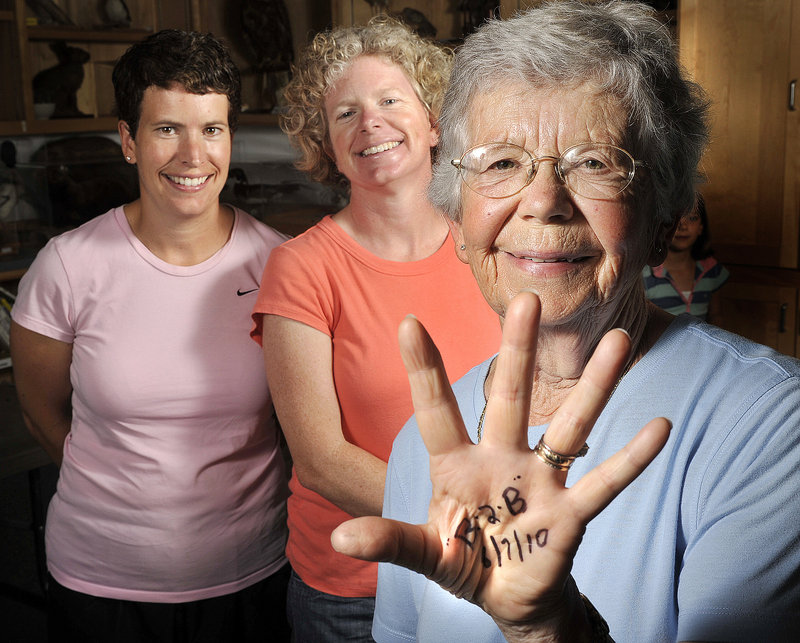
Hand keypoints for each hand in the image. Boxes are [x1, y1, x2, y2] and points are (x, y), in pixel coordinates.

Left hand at [332, 292, 670, 638]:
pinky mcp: (569, 514)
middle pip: (508, 397)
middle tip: (528, 299)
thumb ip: (391, 543)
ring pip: (569, 426)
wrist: (509, 596)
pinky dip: (631, 459)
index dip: (422, 369)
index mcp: (456, 465)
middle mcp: (500, 460)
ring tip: (621, 340)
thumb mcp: (426, 553)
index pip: (435, 410)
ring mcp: (539, 482)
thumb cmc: (465, 561)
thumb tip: (342, 538)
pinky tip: (660, 427)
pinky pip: (604, 483)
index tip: (407, 321)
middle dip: (516, 350)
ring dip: (595, 387)